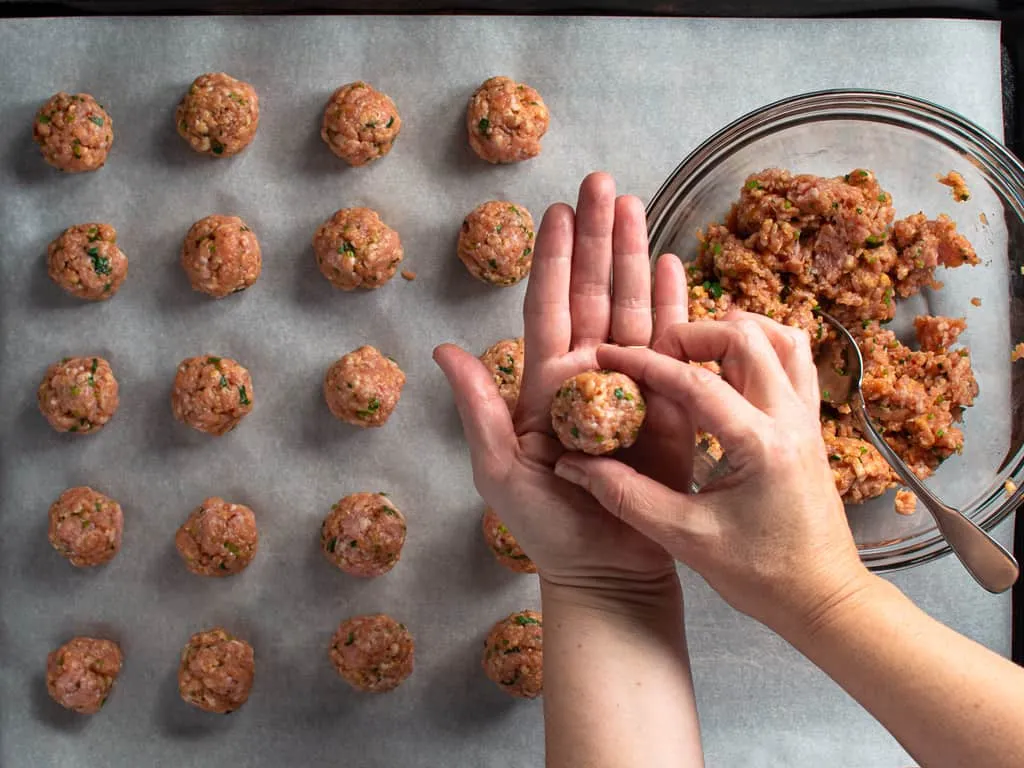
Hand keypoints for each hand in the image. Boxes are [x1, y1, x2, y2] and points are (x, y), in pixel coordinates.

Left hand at [434, 172, 681, 590]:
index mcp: (546, 383)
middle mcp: (589, 374)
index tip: (557, 210)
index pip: (547, 306)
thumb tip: (442, 349)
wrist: (605, 569)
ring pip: (632, 306)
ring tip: (638, 207)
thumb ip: (477, 408)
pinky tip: (675, 266)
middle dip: (598, 238)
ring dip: (635, 256)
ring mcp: (632, 385)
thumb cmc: (545, 528)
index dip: (552, 258)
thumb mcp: (500, 469)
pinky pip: (673, 345)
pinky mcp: (671, 406)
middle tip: (603, 182)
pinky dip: (675, 305)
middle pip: (592, 292)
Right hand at [552, 311, 871, 631]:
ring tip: (694, 351)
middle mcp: (790, 420)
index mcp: (759, 445)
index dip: (645, 364)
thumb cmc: (762, 576)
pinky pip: (796, 364)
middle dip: (692, 335)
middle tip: (656, 353)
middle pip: (745, 339)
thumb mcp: (685, 538)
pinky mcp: (811, 428)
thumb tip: (574, 466)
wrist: (825, 599)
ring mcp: (808, 420)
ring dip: (735, 332)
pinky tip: (731, 369)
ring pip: (781, 340)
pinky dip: (763, 350)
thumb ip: (626, 496)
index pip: (695, 382)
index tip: (610, 355)